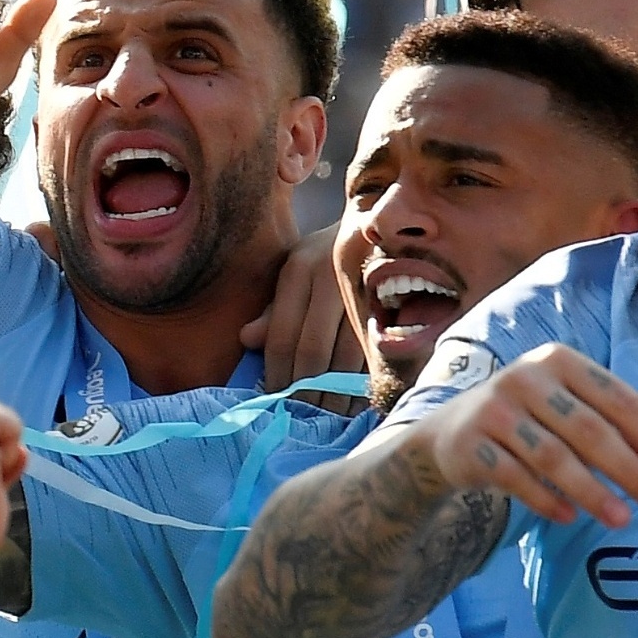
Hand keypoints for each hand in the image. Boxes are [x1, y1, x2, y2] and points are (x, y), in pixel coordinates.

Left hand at [244, 225, 361, 400]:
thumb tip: (247, 340)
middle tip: (303, 416)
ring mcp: (362, 289)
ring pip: (345, 354)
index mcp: (297, 271)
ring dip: (337, 391)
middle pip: (312, 349)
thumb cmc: (325, 254)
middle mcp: (327, 278)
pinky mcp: (390, 300)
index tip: (275, 398)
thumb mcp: (292, 270)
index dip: (277, 372)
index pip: (282, 335)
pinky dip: (364, 378)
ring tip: (330, 415)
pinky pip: (374, 349)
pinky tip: (358, 397)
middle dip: (306, 388)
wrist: (376, 220)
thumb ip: (272, 309)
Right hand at [412, 343, 637, 526]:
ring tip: (621, 519)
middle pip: (587, 428)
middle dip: (628, 468)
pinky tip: (570, 518)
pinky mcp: (469, 443)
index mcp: (557, 360)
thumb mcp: (563, 403)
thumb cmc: (528, 419)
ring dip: (592, 491)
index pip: (615, 396)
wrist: (449, 433)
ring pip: (553, 456)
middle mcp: (523, 378)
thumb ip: (606, 422)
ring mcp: (493, 410)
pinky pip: (516, 477)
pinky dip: (546, 499)